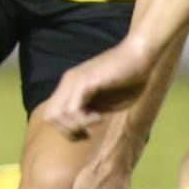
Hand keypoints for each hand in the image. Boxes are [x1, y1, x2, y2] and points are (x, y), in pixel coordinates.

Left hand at [38, 39, 157, 139]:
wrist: (139, 55)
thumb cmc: (129, 78)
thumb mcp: (106, 100)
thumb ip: (91, 110)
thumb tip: (82, 126)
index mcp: (70, 87)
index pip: (52, 115)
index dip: (66, 130)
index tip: (86, 133)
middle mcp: (67, 83)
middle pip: (49, 117)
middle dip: (68, 131)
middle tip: (88, 132)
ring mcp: (74, 81)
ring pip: (56, 115)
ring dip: (76, 126)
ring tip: (97, 120)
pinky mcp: (85, 81)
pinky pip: (72, 109)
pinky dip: (84, 119)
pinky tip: (100, 116)